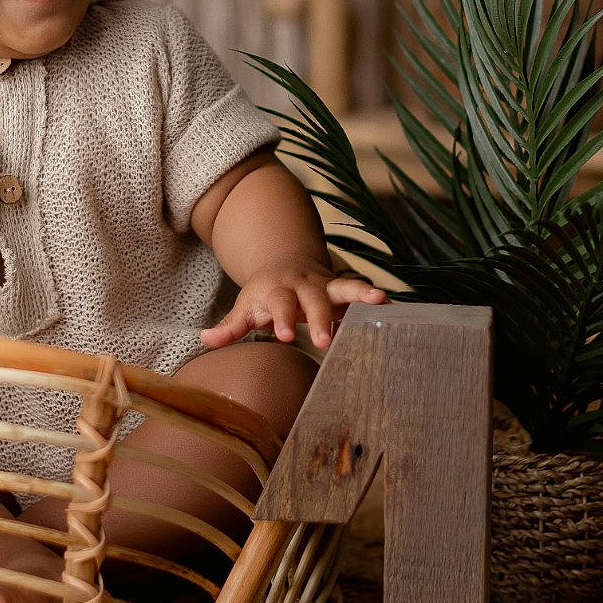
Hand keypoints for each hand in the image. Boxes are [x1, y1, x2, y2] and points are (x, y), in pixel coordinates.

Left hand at [201, 261, 387, 349]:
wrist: (285, 261)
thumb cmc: (265, 294)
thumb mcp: (246, 306)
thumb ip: (231, 325)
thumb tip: (207, 339)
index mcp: (278, 290)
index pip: (279, 304)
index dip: (282, 319)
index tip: (286, 336)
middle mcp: (305, 285)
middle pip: (314, 299)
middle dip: (321, 318)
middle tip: (326, 341)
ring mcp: (327, 285)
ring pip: (346, 286)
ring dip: (362, 293)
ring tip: (380, 300)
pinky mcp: (345, 290)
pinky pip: (362, 293)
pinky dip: (377, 299)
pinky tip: (395, 309)